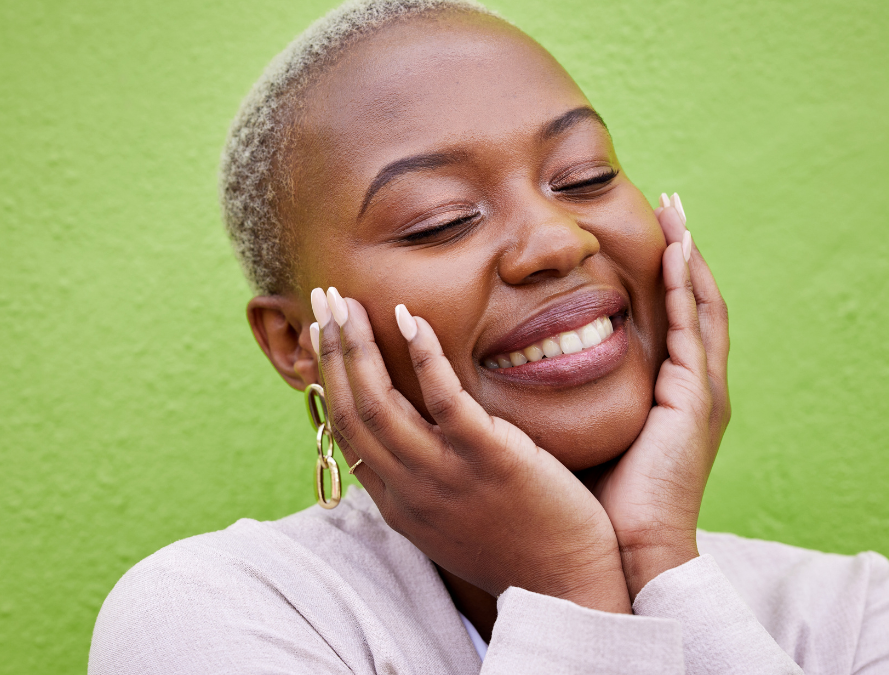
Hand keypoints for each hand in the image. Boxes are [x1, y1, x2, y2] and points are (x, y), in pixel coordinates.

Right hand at [312, 289, 631, 612]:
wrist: (566, 590)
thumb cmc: (518, 549)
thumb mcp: (451, 521)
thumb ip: (424, 481)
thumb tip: (408, 441)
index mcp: (398, 503)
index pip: (346, 432)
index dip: (329, 377)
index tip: (323, 334)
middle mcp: (410, 489)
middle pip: (351, 410)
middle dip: (330, 349)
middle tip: (321, 298)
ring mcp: (446, 474)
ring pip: (380, 402)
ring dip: (359, 344)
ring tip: (348, 300)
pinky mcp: (489, 457)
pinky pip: (442, 398)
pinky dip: (422, 354)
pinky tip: (410, 317)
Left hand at [590, 194, 730, 598]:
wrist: (628, 555)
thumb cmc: (598, 508)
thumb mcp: (584, 438)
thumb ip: (568, 402)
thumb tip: (519, 376)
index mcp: (669, 399)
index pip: (670, 322)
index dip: (661, 277)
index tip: (645, 235)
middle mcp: (693, 389)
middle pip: (694, 303)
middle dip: (683, 252)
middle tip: (670, 203)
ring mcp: (701, 393)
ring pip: (701, 306)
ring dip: (689, 255)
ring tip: (676, 209)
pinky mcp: (696, 400)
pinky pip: (694, 329)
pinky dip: (686, 286)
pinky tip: (674, 250)